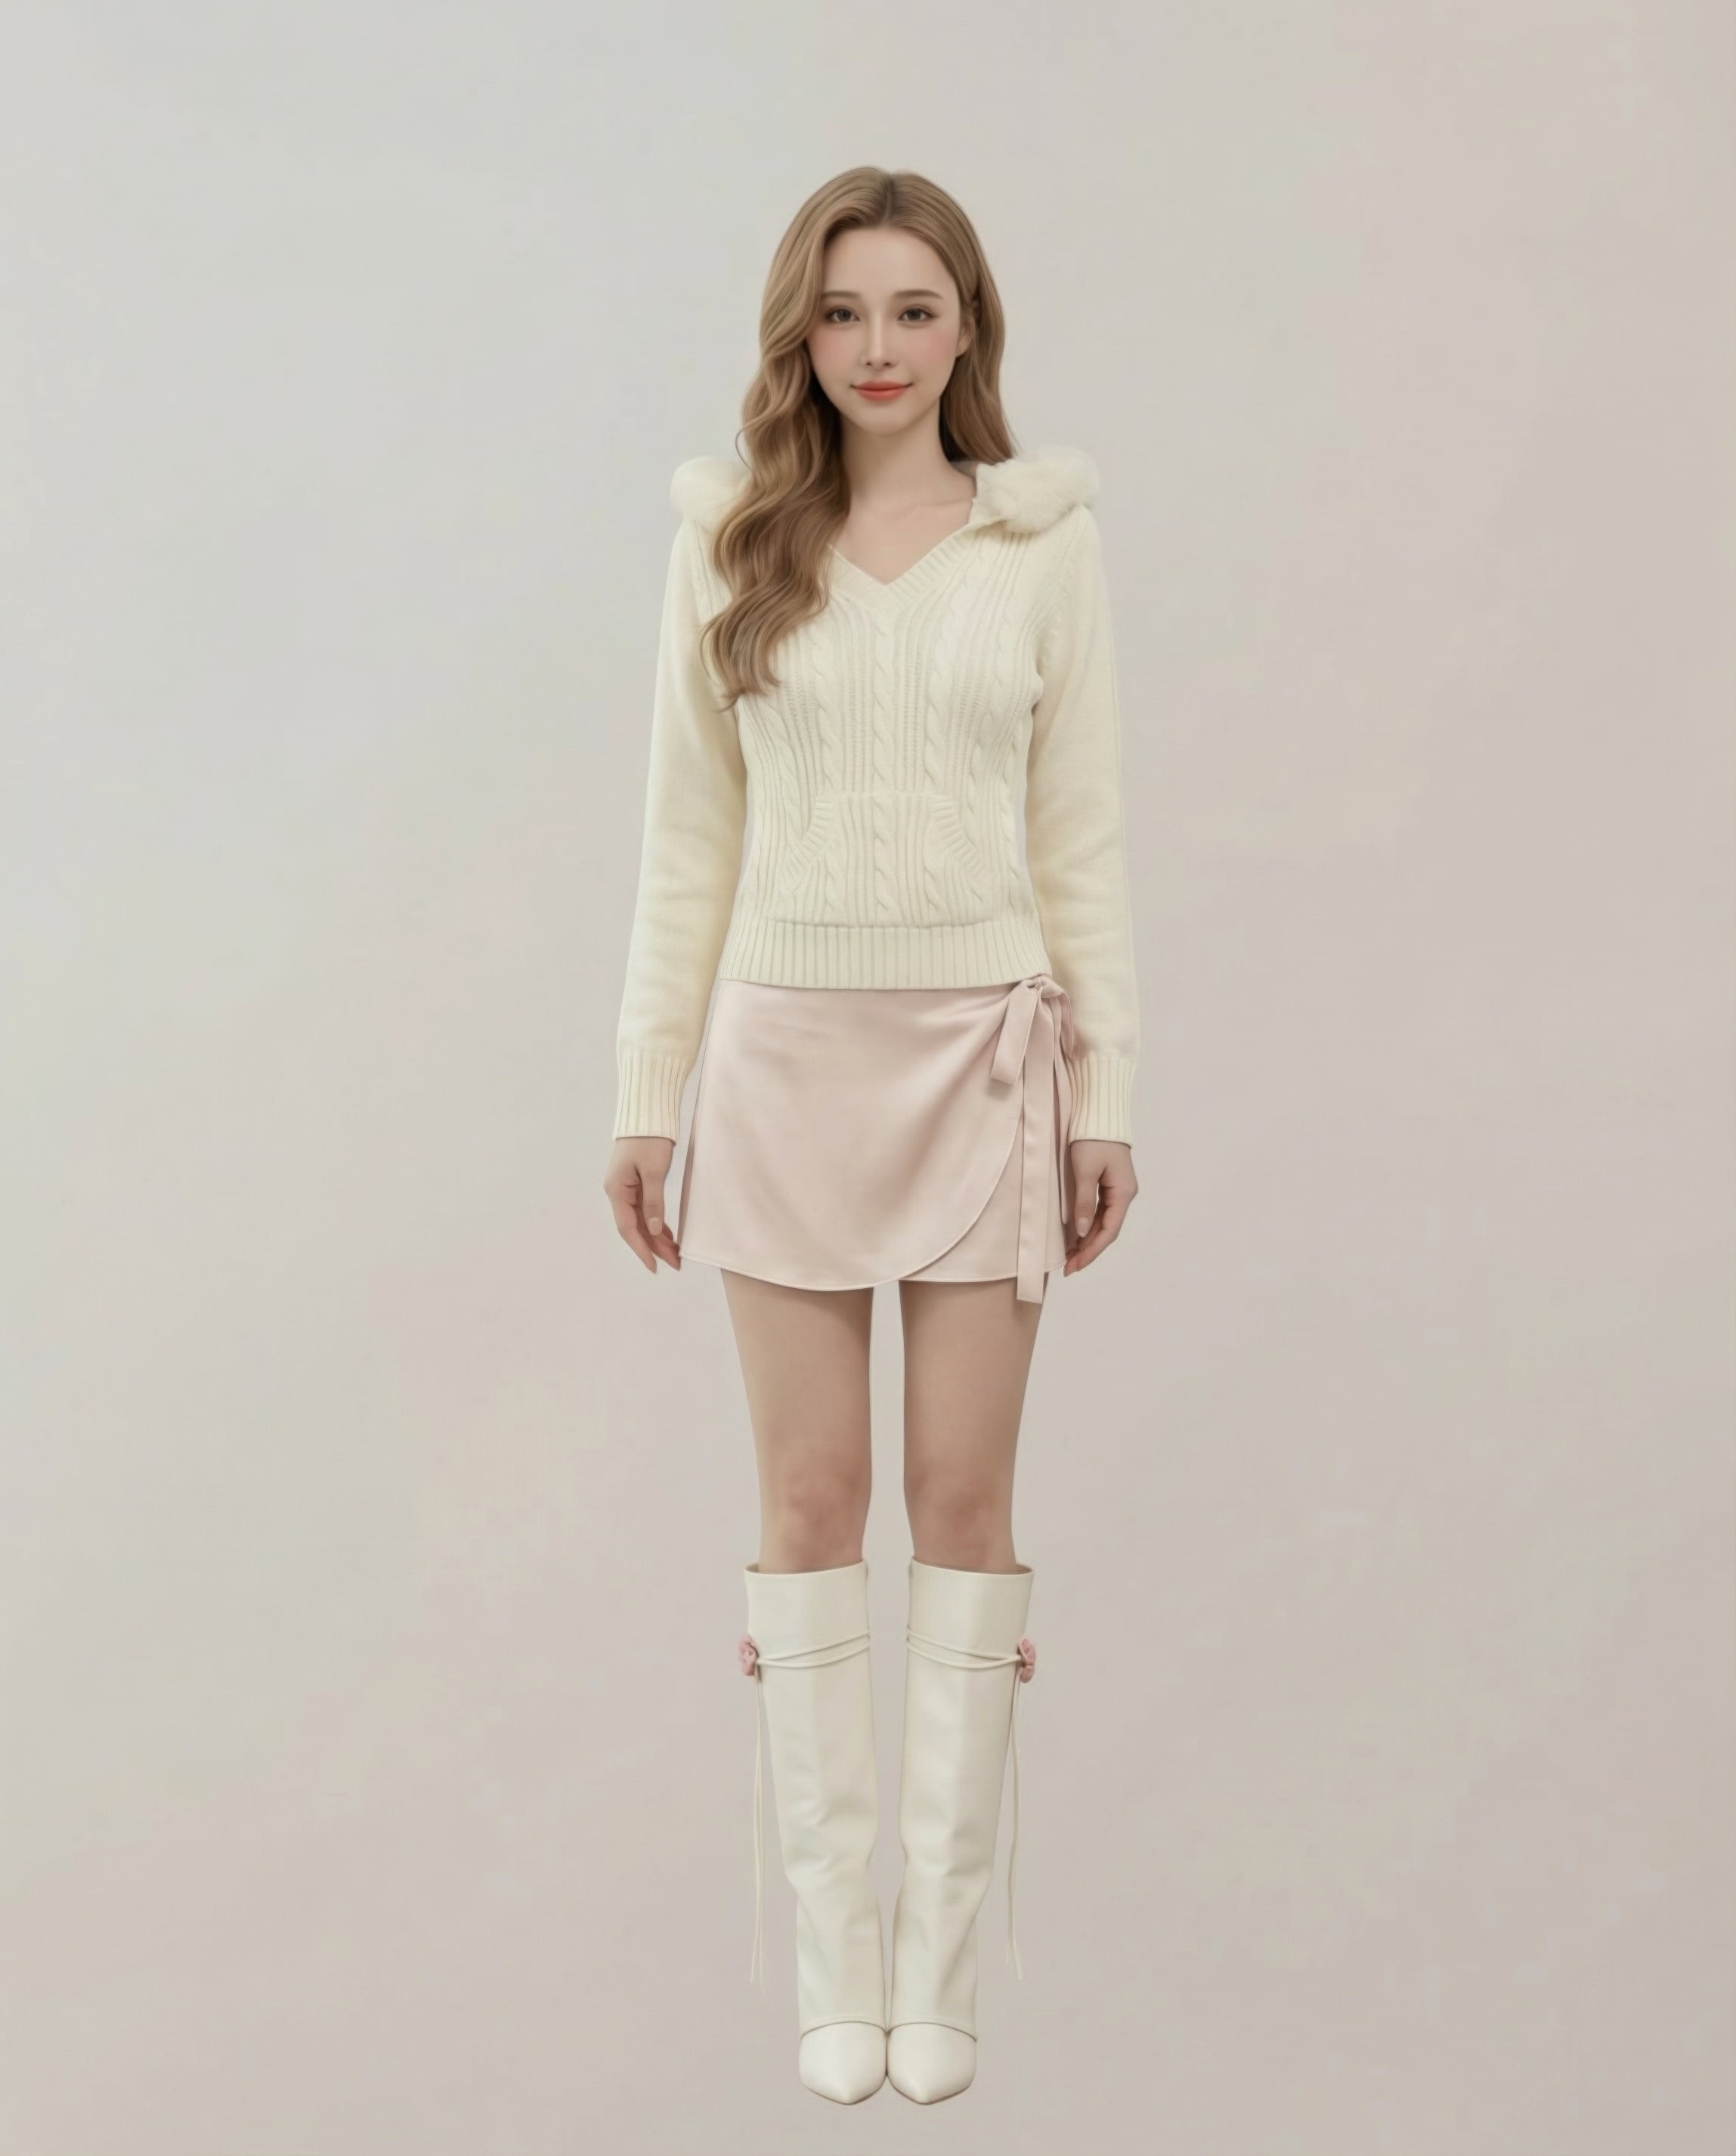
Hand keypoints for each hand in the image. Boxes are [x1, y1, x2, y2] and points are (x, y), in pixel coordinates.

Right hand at [603, 1135, 681, 1273]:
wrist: (648, 1113)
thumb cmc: (649, 1139)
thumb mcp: (653, 1171)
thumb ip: (653, 1202)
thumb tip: (653, 1230)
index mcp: (616, 1190)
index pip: (628, 1228)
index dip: (641, 1248)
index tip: (655, 1266)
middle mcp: (618, 1192)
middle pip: (635, 1227)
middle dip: (654, 1246)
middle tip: (674, 1263)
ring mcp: (626, 1188)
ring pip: (641, 1220)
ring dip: (656, 1236)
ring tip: (674, 1254)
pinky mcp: (636, 1183)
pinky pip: (645, 1209)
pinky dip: (657, 1223)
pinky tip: (668, 1234)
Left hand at [1064, 1139, 1136, 1277]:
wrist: (1099, 1114)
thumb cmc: (1093, 1140)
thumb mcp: (1085, 1171)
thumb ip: (1084, 1202)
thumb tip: (1080, 1232)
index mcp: (1124, 1192)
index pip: (1109, 1230)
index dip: (1092, 1251)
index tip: (1075, 1265)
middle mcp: (1125, 1194)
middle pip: (1107, 1230)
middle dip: (1088, 1250)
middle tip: (1068, 1267)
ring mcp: (1118, 1189)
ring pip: (1103, 1222)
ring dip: (1087, 1240)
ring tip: (1070, 1257)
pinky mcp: (1109, 1184)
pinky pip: (1100, 1211)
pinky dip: (1088, 1226)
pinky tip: (1076, 1237)